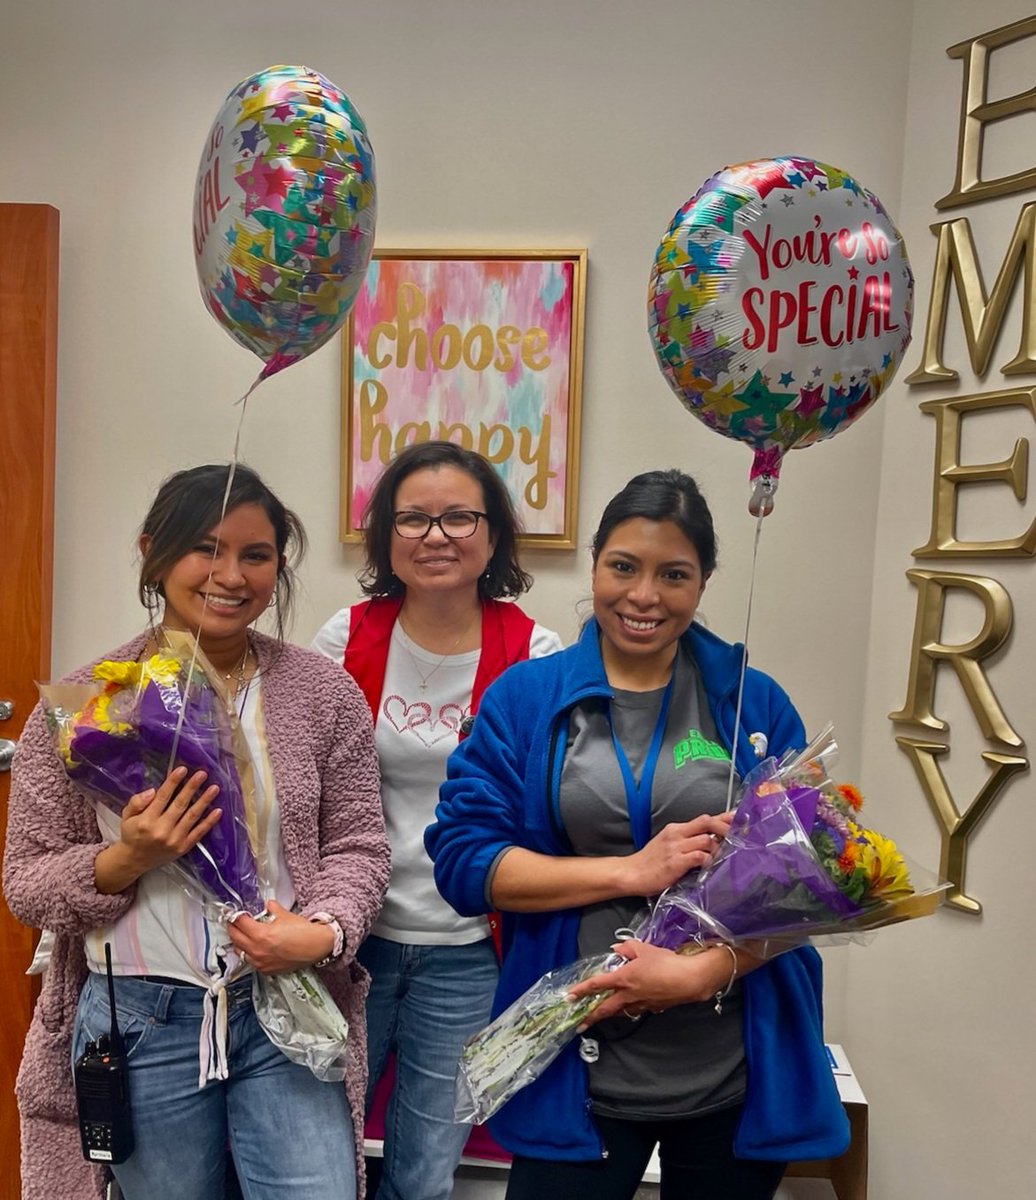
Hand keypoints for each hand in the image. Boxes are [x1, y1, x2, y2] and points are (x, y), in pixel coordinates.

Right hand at [121, 767, 221, 869]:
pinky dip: (209, 822)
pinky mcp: (183, 847)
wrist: (134, 861)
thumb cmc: (132, 834)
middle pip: (180, 804)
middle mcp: (161, 830)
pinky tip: (217, 811)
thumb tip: (153, 791)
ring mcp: (174, 840)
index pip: (163, 797)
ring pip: (192, 816)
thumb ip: (137, 802)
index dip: (173, 782)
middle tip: (202, 774)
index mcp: (146, 820)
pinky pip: (199, 833)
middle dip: (192, 787)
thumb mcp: (127, 816)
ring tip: (214, 788)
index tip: (183, 769)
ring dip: (204, 801)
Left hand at [226, 899, 335, 974]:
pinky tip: (254, 948)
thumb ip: (272, 909)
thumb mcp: (285, 914)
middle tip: (234, 922)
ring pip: (239, 952)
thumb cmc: (303, 932)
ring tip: (243, 935)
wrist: (316, 946)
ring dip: (239, 942)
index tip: (234, 913)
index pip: (239, 922)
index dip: (235, 915)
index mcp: (261, 934)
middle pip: (235, 937)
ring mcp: (260, 962)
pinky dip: (249, 954)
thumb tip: (267, 906)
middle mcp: (257, 950)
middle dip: (233, 928)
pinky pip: (250, 962)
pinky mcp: (265, 970)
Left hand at [566, 940, 732, 1026]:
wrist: (688, 980)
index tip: (569, 997)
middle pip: (605, 1008)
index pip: (596, 985)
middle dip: (591, 1017)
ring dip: (610, 1014)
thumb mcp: (644, 949)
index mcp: (623, 978)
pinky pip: (637, 1009)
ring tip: (601, 1016)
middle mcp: (628, 995)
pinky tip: (632, 1006)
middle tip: (579, 1024)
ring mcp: (641, 1004)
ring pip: (621, 1011)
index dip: (581, 990)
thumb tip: (616, 948)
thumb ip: (627, 947)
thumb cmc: (665, 962)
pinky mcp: (653, 1008)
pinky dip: (630, 1008)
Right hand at [618, 811, 732, 896]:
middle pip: (707, 822)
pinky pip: (699, 857)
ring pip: (706, 840)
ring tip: (719, 857)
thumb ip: (687, 840)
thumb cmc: (651, 862)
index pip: (703, 818)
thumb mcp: (668, 844)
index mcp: (676, 828)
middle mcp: (676, 834)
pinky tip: (707, 866)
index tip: (737, 818)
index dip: (723, 818)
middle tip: (737, 836)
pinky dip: (707, 860)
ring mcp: (676, 847)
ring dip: (717, 849)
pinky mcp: (676, 862)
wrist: (631, 873)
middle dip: (725, 828)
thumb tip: (710, 841)